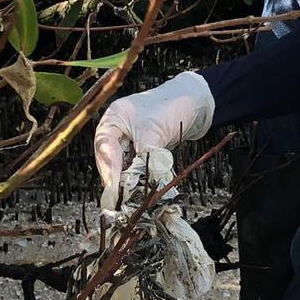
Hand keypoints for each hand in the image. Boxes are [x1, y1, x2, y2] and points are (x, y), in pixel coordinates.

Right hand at [93, 71, 214, 206]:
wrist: (194, 100)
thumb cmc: (171, 106)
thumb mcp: (154, 132)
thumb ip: (145, 157)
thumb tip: (142, 183)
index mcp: (113, 118)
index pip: (104, 148)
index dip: (109, 170)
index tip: (114, 190)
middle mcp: (116, 128)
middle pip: (109, 158)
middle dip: (116, 178)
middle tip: (120, 199)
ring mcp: (128, 138)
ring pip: (122, 164)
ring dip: (127, 179)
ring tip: (130, 197)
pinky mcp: (141, 146)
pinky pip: (135, 164)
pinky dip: (138, 175)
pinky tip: (141, 187)